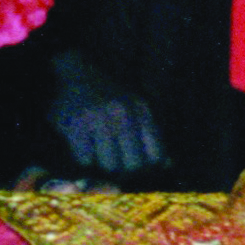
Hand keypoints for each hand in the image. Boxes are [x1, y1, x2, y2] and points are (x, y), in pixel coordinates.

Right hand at [45, 51, 165, 178]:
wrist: (75, 72)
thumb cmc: (109, 97)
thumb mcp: (136, 108)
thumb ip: (152, 136)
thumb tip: (170, 164)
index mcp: (142, 110)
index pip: (156, 156)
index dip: (148, 168)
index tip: (136, 168)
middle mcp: (123, 113)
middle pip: (133, 165)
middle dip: (124, 171)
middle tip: (114, 165)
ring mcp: (98, 118)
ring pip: (108, 166)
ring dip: (102, 166)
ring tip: (97, 154)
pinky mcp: (75, 125)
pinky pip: (85, 160)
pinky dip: (83, 159)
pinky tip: (82, 146)